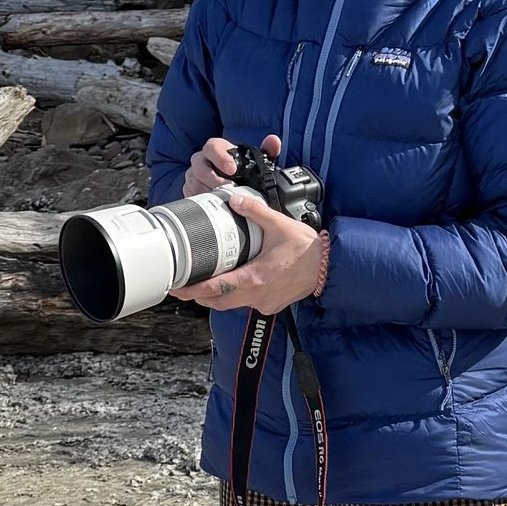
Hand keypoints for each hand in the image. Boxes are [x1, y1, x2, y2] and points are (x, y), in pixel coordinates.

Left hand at [172, 187, 328, 315]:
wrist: (328, 268)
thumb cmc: (306, 249)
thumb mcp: (279, 224)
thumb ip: (254, 211)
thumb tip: (233, 200)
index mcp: (253, 278)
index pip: (215, 289)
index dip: (193, 290)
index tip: (177, 288)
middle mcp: (256, 295)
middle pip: (217, 302)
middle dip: (199, 296)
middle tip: (184, 286)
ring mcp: (263, 303)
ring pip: (231, 305)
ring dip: (217, 297)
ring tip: (205, 285)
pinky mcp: (271, 304)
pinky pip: (247, 304)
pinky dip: (236, 296)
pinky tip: (235, 283)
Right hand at [181, 129, 278, 200]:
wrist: (234, 186)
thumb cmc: (245, 172)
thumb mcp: (258, 161)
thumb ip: (267, 150)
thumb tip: (273, 141)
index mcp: (217, 149)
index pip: (212, 146)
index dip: (220, 157)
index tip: (232, 169)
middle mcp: (202, 160)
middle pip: (199, 165)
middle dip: (213, 178)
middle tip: (228, 188)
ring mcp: (194, 175)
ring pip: (193, 181)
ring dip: (207, 190)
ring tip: (222, 198)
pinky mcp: (190, 189)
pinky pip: (190, 194)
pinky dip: (201, 199)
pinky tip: (213, 205)